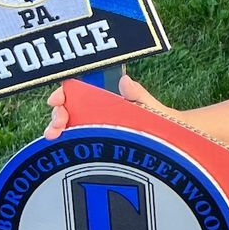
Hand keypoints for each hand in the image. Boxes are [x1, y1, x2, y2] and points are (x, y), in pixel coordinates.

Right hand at [43, 73, 173, 138]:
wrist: (175, 143)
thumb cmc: (161, 122)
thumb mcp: (150, 108)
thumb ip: (138, 96)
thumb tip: (124, 80)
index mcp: (106, 100)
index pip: (78, 92)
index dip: (63, 94)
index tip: (56, 100)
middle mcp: (96, 114)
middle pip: (68, 111)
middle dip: (57, 115)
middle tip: (56, 124)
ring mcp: (95, 131)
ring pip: (69, 128)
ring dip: (56, 130)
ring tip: (53, 136)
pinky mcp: (96, 148)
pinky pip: (77, 145)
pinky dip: (64, 145)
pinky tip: (59, 149)